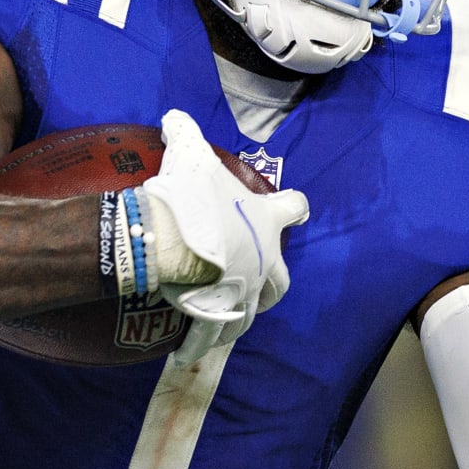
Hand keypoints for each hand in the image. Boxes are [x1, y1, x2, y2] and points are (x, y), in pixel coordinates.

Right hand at [141, 109, 310, 363]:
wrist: (173, 240)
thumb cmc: (190, 195)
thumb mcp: (188, 152)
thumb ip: (183, 131)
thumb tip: (172, 117)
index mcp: (267, 219)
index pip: (295, 209)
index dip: (295, 207)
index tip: (296, 208)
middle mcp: (266, 260)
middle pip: (282, 279)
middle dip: (274, 282)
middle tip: (260, 283)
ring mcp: (247, 291)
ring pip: (252, 313)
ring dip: (240, 318)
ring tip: (225, 324)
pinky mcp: (222, 314)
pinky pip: (213, 335)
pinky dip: (203, 343)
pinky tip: (190, 351)